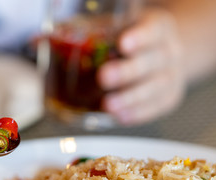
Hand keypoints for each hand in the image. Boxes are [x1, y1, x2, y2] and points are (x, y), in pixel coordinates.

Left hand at [98, 7, 185, 125]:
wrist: (166, 52)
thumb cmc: (134, 39)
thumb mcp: (121, 26)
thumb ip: (94, 31)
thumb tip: (44, 39)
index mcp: (158, 27)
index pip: (154, 30)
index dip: (140, 37)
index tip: (122, 44)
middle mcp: (169, 51)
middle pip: (153, 62)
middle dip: (127, 72)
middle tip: (104, 78)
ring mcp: (171, 76)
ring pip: (155, 88)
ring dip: (130, 99)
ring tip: (108, 105)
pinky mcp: (169, 98)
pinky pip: (155, 107)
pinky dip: (137, 113)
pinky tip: (121, 116)